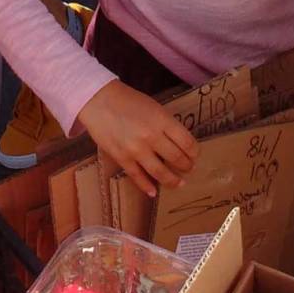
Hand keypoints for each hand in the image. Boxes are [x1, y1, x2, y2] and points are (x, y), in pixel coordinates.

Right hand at [77, 80, 197, 198]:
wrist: (98, 101)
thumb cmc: (128, 100)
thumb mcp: (153, 106)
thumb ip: (166, 124)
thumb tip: (179, 142)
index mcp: (162, 119)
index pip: (187, 142)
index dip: (194, 151)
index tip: (195, 155)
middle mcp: (151, 136)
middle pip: (176, 158)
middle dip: (186, 166)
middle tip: (189, 168)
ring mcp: (136, 149)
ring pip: (160, 172)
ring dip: (172, 180)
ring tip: (179, 183)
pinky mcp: (122, 158)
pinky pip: (138, 177)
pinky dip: (147, 186)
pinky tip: (153, 191)